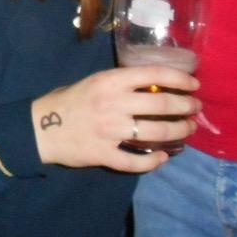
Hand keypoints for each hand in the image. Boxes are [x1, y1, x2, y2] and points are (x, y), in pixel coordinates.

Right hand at [32, 66, 198, 170]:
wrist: (41, 128)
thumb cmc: (68, 100)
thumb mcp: (94, 82)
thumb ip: (121, 84)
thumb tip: (154, 87)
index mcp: (110, 81)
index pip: (153, 75)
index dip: (179, 79)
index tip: (195, 84)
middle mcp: (114, 104)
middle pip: (162, 104)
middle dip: (186, 107)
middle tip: (195, 109)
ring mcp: (111, 131)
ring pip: (157, 133)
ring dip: (178, 132)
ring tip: (187, 130)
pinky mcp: (106, 154)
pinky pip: (137, 161)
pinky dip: (154, 161)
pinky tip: (163, 158)